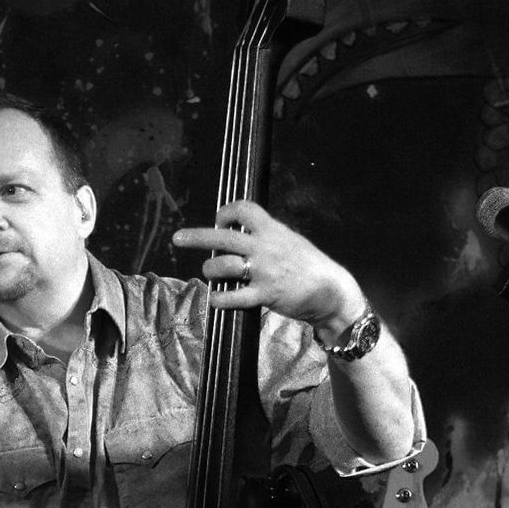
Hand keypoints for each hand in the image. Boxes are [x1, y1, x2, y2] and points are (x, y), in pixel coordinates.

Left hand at [172, 199, 365, 339]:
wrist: (331, 290)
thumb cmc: (310, 266)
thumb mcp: (290, 240)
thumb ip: (267, 236)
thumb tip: (244, 234)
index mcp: (272, 229)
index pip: (243, 209)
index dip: (225, 212)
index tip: (218, 220)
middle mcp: (264, 247)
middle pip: (222, 236)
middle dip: (196, 236)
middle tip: (178, 238)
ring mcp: (263, 271)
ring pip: (223, 266)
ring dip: (210, 270)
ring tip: (209, 274)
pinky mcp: (264, 295)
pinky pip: (234, 297)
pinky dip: (220, 298)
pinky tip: (214, 298)